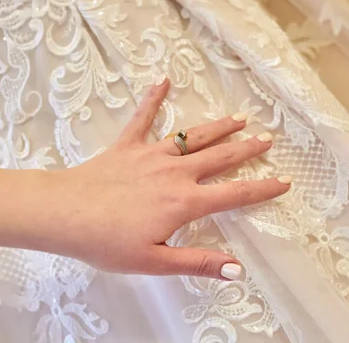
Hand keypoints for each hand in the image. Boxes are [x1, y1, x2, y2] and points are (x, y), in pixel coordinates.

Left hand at [20, 78, 290, 279]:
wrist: (63, 213)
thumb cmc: (106, 242)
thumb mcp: (155, 262)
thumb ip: (197, 262)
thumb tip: (237, 269)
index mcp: (185, 202)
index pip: (235, 194)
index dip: (263, 189)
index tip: (285, 181)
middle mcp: (175, 173)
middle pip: (220, 158)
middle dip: (247, 149)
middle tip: (267, 139)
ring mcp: (152, 155)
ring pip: (194, 137)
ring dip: (218, 127)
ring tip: (240, 118)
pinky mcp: (128, 145)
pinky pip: (143, 118)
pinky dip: (154, 98)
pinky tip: (163, 79)